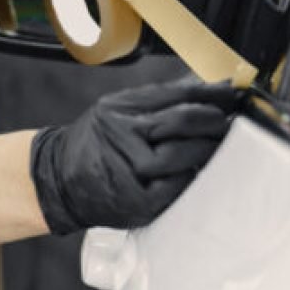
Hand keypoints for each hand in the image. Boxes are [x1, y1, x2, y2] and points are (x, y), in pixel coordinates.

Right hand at [30, 78, 239, 235]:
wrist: (57, 182)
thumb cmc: (97, 145)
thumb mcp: (118, 111)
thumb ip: (159, 101)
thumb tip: (207, 87)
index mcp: (119, 108)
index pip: (175, 95)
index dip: (210, 94)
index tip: (233, 93)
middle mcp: (120, 133)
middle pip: (181, 120)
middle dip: (213, 120)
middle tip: (230, 122)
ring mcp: (127, 169)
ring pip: (180, 154)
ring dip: (207, 150)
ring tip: (218, 147)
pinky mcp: (135, 201)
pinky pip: (175, 187)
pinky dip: (191, 178)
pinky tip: (197, 172)